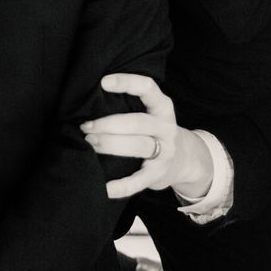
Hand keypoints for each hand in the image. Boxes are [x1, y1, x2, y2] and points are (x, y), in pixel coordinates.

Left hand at [85, 73, 212, 200]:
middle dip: (109, 124)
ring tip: (89, 144)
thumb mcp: (151, 113)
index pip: (148, 88)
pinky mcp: (158, 173)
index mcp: (162, 107)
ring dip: (111, 145)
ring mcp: (165, 152)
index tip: (103, 82)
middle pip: (138, 122)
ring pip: (139, 146)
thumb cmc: (153, 131)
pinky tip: (105, 188)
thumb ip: (129, 106)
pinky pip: (139, 181)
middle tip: (86, 127)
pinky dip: (121, 186)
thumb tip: (87, 103)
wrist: (185, 160)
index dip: (127, 82)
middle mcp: (166, 127)